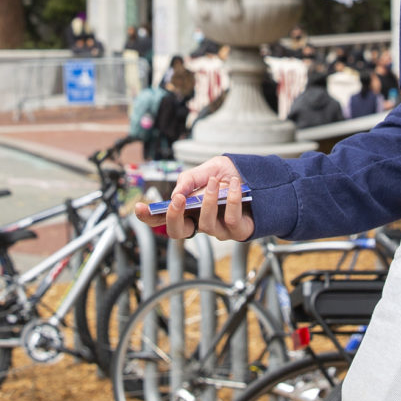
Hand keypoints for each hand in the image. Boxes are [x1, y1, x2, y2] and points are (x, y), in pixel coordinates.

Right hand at [136, 155, 252, 243]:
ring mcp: (218, 230)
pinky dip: (233, 200)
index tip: (140, 208)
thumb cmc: (231, 176)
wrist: (261, 178)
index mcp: (187, 208)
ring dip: (209, 201)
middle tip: (178, 200)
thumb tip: (178, 191)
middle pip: (177, 232)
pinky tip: (236, 185)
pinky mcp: (238, 231)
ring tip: (217, 182)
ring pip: (205, 224)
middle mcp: (199, 222)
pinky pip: (231, 220)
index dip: (148, 217)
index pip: (162, 217)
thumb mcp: (209, 168)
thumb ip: (190, 178)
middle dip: (174, 217)